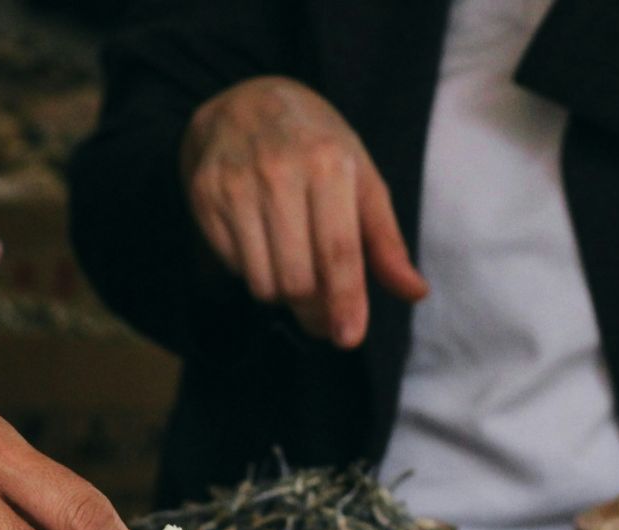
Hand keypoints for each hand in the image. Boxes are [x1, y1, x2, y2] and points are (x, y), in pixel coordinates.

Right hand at [181, 77, 427, 347]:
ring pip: (262, 281)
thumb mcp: (361, 179)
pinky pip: (233, 266)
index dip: (345, 300)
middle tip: (322, 314)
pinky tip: (261, 242)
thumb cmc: (316, 146)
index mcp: (328, 163)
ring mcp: (236, 184)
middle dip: (313, 308)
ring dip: (282, 292)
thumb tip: (414, 292)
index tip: (348, 338)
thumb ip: (385, 240)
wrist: (245, 102)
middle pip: (298, 278)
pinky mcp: (204, 196)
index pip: (337, 250)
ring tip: (293, 268)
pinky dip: (253, 269)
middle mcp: (279, 171)